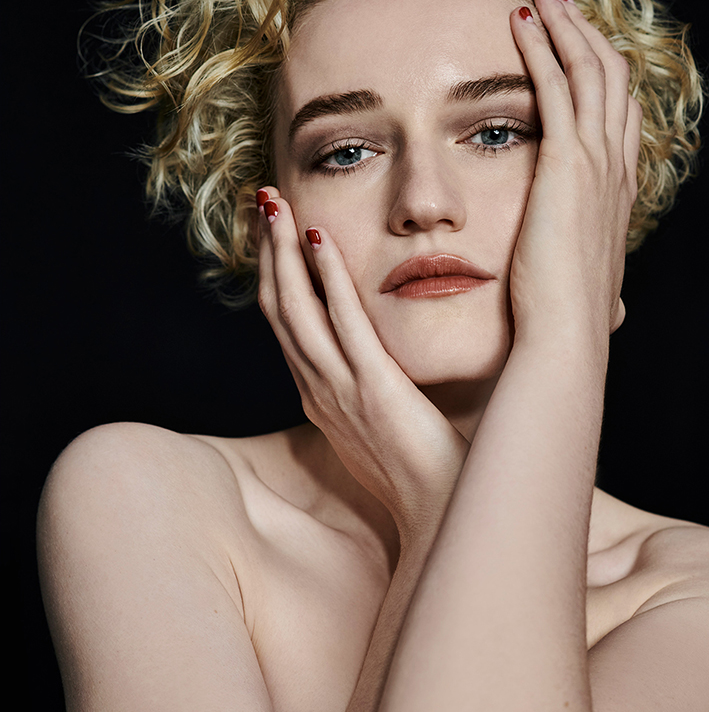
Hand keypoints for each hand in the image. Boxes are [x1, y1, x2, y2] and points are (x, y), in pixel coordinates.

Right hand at [256, 191, 468, 540]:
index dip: (273, 273)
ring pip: (294, 310)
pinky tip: (320, 239)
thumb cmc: (419, 468)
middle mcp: (317, 389)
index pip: (284, 323)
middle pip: (277, 308)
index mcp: (318, 394)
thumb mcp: (378, 421)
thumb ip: (365, 384)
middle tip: (263, 201)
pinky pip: (343, 324)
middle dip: (265, 251)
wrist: (442, 511)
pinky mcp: (373, 389)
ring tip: (275, 205)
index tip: (273, 231)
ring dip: (282, 253)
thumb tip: (370, 355)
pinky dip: (327, 278)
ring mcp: (340, 390)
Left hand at [508, 0, 640, 342]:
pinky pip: (554, 85)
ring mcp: (595, 161)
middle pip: (611, 79)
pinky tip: (518, 20)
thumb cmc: (566, 318)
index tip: (574, 50)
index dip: (600, 76)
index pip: (617, 115)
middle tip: (559, 4)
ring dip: (567, 26)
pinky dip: (540, 46)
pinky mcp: (565, 161)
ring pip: (590, 70)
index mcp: (615, 192)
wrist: (564, 334)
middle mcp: (614, 168)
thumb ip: (596, 284)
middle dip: (587, 36)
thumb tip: (615, 310)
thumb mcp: (591, 290)